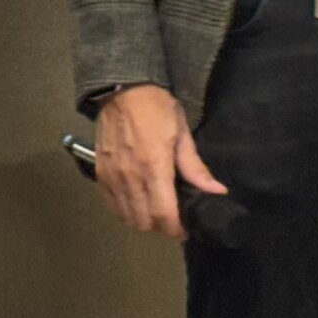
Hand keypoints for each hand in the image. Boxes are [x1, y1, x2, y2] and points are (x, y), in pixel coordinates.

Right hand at [93, 84, 226, 239]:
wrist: (122, 89)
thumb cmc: (157, 107)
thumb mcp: (181, 133)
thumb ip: (195, 168)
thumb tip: (217, 192)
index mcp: (154, 168)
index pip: (164, 215)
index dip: (176, 229)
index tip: (186, 227)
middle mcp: (130, 178)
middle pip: (144, 222)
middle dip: (161, 226)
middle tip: (173, 218)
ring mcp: (112, 177)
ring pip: (127, 217)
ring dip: (143, 221)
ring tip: (155, 211)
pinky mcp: (100, 174)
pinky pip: (111, 205)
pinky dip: (124, 211)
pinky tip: (136, 203)